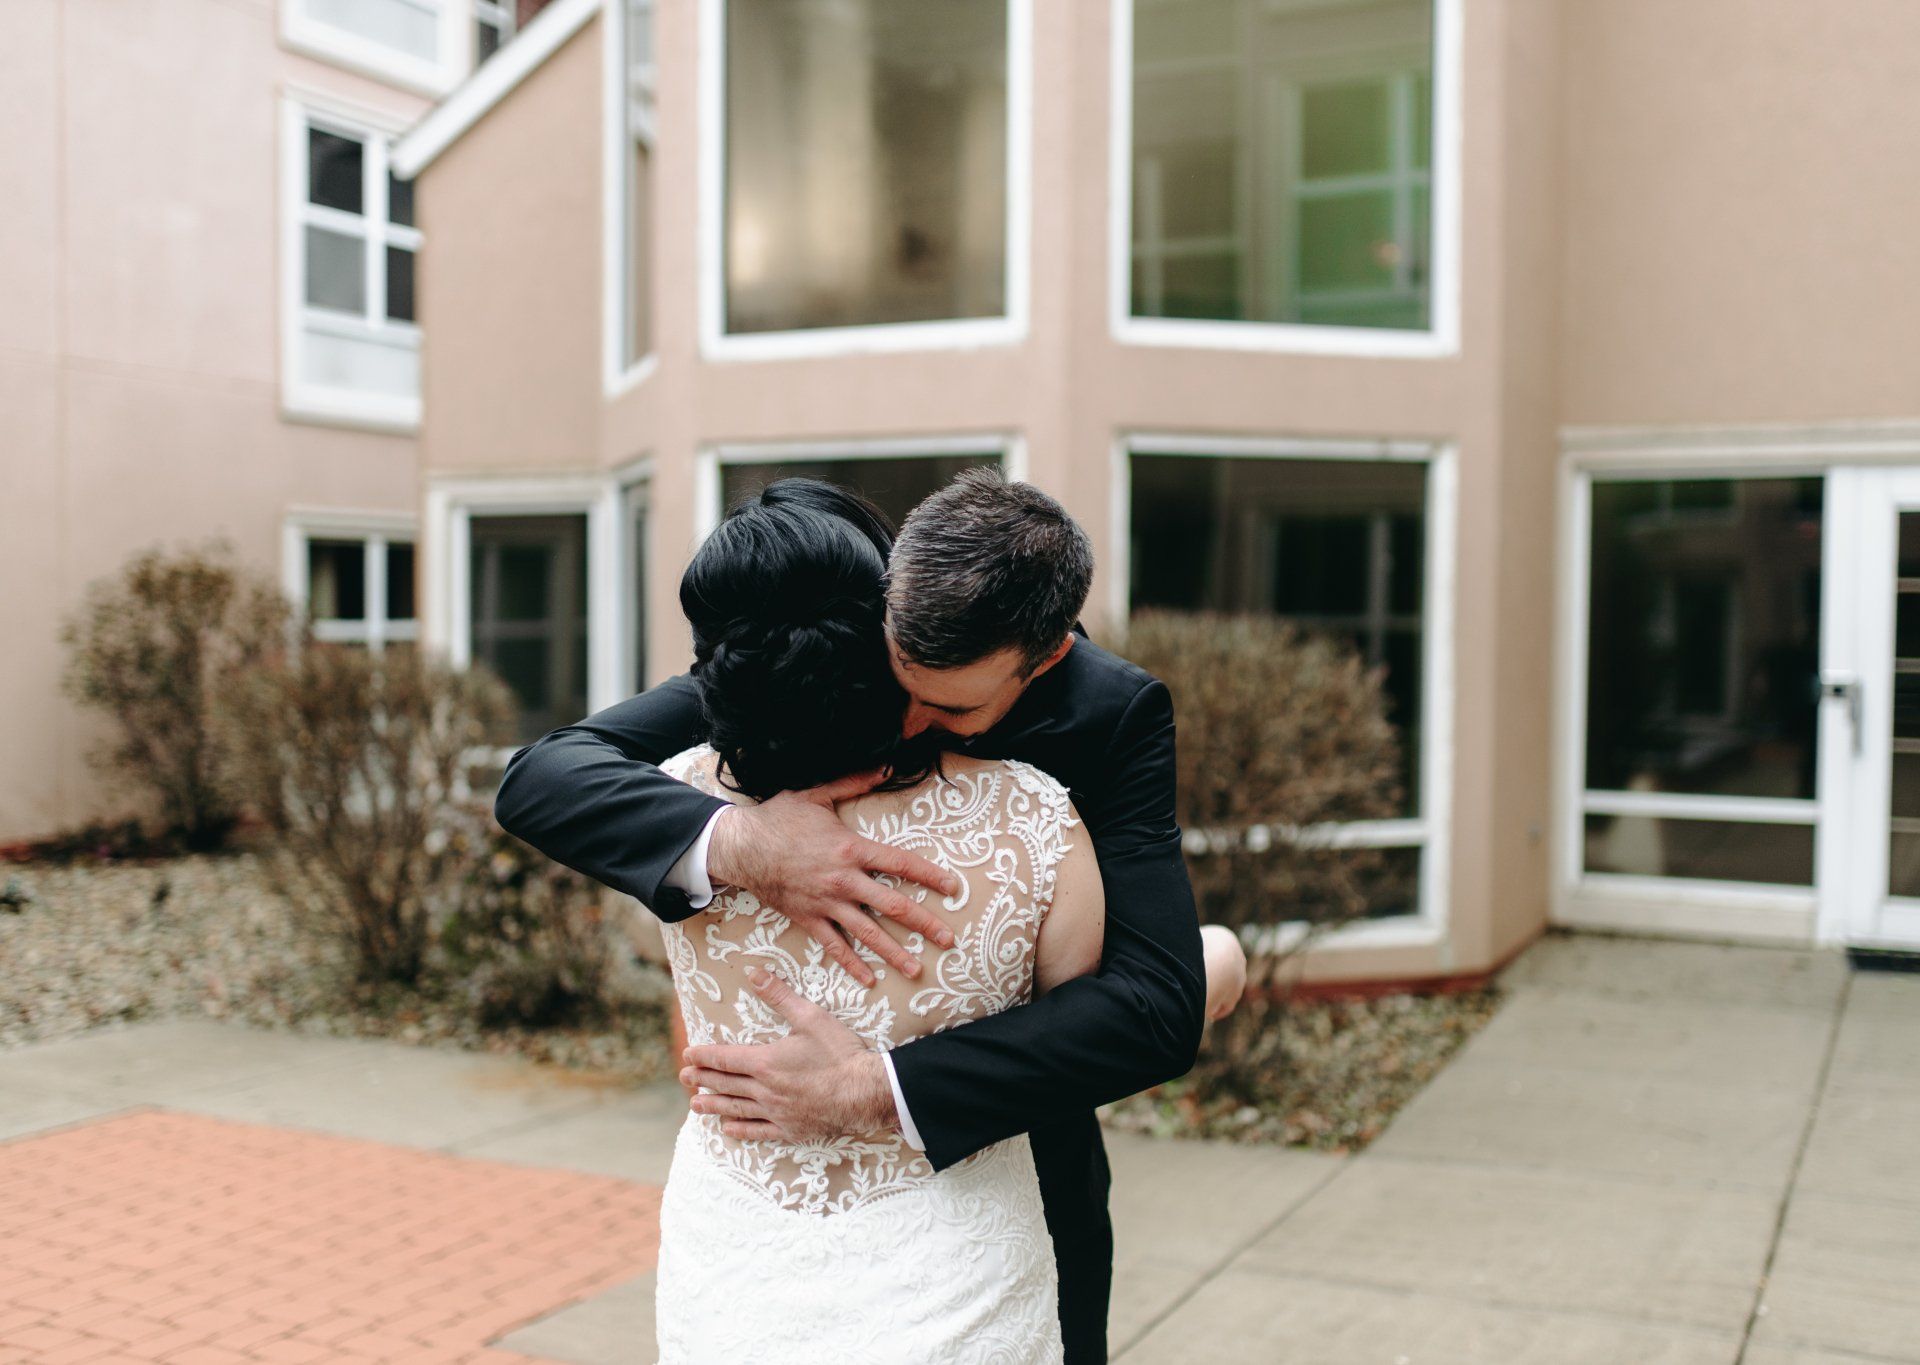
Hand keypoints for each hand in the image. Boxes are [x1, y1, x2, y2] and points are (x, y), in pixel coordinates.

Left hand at [682, 967, 898, 1141]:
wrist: (866, 1091)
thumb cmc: (840, 1053)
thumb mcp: (810, 1017)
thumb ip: (779, 995)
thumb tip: (754, 973)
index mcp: (766, 1062)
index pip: (726, 1058)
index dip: (705, 1056)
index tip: (688, 1055)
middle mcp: (765, 1090)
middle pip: (726, 1083)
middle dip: (702, 1079)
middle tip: (683, 1078)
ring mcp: (777, 1112)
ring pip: (737, 1109)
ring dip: (714, 1105)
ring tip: (695, 1105)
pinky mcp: (791, 1129)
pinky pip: (759, 1130)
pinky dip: (741, 1129)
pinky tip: (728, 1128)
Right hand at [706, 768, 959, 986]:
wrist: (741, 847)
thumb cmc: (779, 818)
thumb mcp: (817, 795)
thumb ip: (854, 782)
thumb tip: (886, 767)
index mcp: (851, 849)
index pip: (901, 864)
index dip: (930, 876)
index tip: (953, 888)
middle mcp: (844, 880)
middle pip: (893, 906)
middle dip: (924, 923)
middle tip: (948, 940)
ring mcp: (826, 903)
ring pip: (867, 932)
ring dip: (894, 952)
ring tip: (916, 969)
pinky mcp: (808, 919)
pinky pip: (834, 945)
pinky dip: (851, 963)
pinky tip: (869, 979)